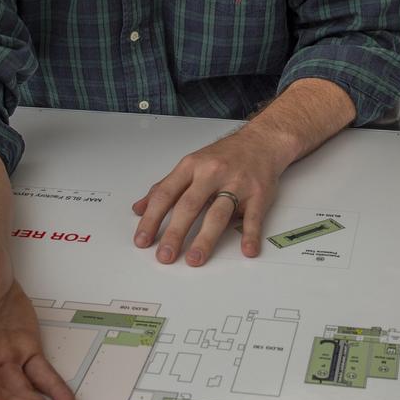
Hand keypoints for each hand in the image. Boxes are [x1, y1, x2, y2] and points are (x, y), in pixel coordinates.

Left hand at [132, 124, 283, 265]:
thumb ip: (164, 187)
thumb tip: (139, 209)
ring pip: (218, 214)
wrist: (260, 141)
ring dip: (205, 239)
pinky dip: (250, 234)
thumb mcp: (190, 165)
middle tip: (165, 255)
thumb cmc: (223, 156)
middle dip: (175, 233)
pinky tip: (247, 249)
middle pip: (190, 206)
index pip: (166, 194)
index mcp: (191, 167)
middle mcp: (212, 174)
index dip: (152, 218)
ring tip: (195, 258)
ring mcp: (236, 184)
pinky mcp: (258, 194)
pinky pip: (253, 217)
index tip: (142, 240)